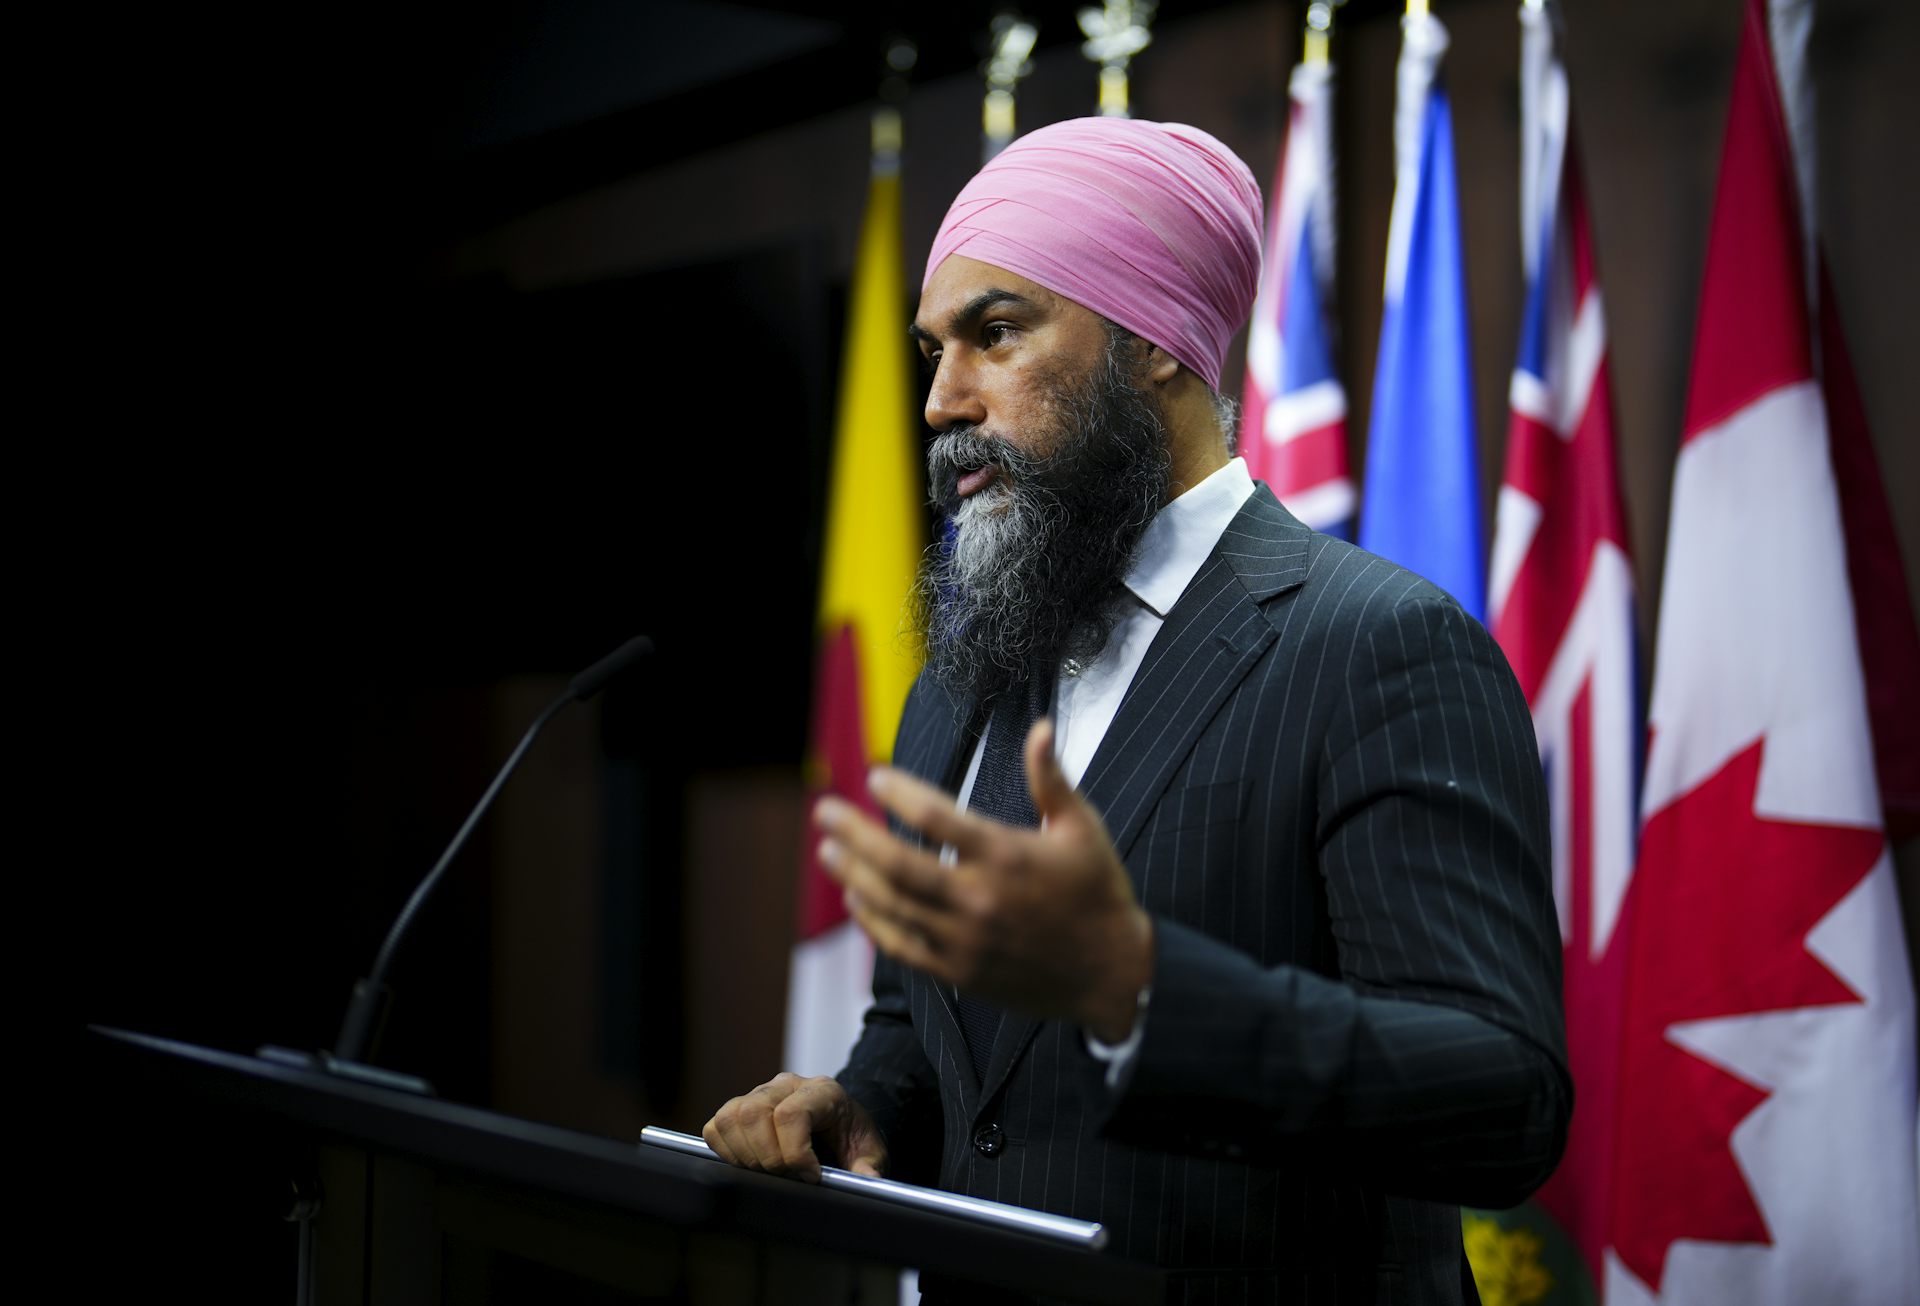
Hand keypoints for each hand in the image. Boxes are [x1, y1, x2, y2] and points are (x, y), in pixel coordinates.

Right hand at [701, 1072, 886, 1183]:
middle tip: (788, 1177)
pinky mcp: (739, 1108)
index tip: (810, 1176)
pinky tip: (751, 1165)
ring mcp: (759, 1094)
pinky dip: (727, 1152)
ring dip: (745, 1156)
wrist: (841, 1126)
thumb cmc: (852, 1137)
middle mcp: (786, 1085)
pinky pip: (716, 1127)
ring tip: (770, 1173)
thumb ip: (869, 1166)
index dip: (794, 1152)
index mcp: (822, 1091)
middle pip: (754, 1114)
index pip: (791, 1113)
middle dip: (768, 1158)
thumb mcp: (871, 1152)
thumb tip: (866, 1178)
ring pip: (731, 1119)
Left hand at [815, 718, 1152, 1041]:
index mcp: (1007, 855)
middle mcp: (979, 898)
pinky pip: (903, 946)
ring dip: (855, 875)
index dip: (899, 793)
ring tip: (828, 851)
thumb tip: (1039, 728)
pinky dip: (874, 921)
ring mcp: (965, 939)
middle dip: (855, 834)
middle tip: (825, 812)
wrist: (1113, 973)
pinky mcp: (960, 972)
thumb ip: (1051, 779)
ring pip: (893, 905)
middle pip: (898, 863)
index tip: (876, 777)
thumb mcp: (1082, 828)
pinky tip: (857, 898)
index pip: (936, 817)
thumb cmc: (1098, 893)